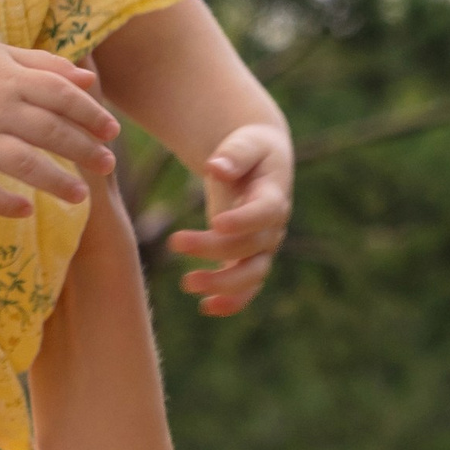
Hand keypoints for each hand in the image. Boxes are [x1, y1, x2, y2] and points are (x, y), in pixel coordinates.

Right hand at [0, 39, 117, 220]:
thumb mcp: (0, 55)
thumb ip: (44, 66)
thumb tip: (89, 82)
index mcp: (8, 78)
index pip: (61, 95)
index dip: (90, 114)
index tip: (111, 132)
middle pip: (49, 131)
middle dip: (84, 150)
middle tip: (108, 166)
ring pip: (22, 163)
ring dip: (55, 181)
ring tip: (81, 196)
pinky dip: (3, 203)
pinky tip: (26, 211)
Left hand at [167, 118, 292, 314]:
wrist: (260, 164)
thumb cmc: (249, 149)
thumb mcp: (245, 142)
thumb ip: (234, 154)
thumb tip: (216, 167)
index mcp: (274, 194)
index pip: (266, 212)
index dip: (244, 220)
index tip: (216, 223)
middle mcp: (273, 226)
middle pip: (250, 246)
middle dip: (214, 248)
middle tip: (175, 242)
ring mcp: (263, 247)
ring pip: (251, 274)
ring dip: (222, 284)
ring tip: (187, 283)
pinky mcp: (250, 260)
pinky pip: (247, 289)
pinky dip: (231, 302)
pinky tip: (206, 307)